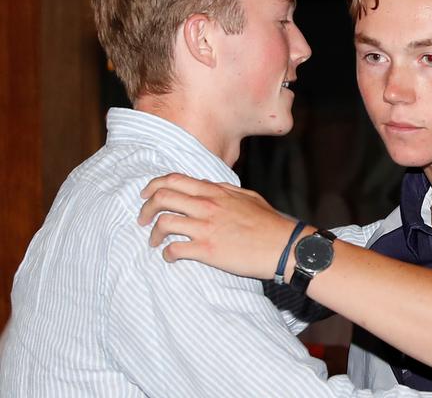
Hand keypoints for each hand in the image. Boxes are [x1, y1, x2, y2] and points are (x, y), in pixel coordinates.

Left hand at [138, 173, 296, 278]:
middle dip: (145, 208)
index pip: (174, 180)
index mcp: (215, 192)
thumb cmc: (269, 223)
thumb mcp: (248, 197)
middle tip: (142, 219)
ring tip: (154, 241)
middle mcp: (207, 206)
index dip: (154, 186)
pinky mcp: (207, 251)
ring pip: (163, 222)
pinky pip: (175, 249)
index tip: (146, 195)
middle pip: (162, 198)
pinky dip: (167, 254)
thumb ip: (225, 190)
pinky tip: (170, 256)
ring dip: (153, 233)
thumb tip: (210, 187)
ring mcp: (206, 228)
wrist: (283, 246)